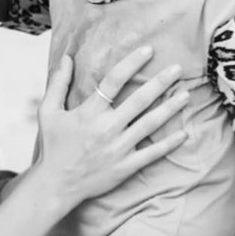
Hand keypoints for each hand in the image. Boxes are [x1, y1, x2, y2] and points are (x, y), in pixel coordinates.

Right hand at [35, 49, 188, 209]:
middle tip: (177, 69)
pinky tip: (184, 133)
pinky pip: (152, 153)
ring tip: (186, 95)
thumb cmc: (52, 146)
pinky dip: (169, 143)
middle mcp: (106, 128)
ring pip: (150, 124)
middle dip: (160, 82)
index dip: (132, 63)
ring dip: (170, 108)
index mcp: (89, 112)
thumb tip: (66, 56)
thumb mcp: (48, 111)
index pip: (113, 81)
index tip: (148, 50)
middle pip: (139, 100)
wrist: (55, 185)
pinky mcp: (125, 167)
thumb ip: (58, 83)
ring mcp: (118, 148)